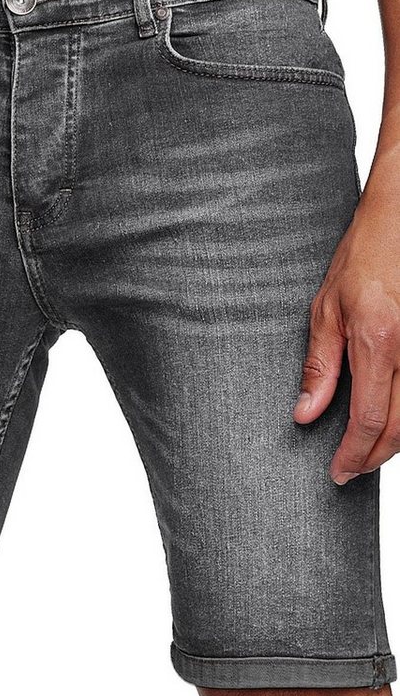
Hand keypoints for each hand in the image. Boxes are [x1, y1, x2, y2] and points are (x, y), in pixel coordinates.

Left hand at [294, 198, 399, 483]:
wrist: (399, 222)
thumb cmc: (364, 257)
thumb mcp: (326, 309)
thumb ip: (319, 365)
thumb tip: (306, 413)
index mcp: (379, 342)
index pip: (371, 418)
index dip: (355, 453)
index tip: (339, 473)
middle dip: (376, 456)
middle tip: (351, 469)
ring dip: (395, 439)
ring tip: (367, 451)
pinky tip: (390, 419)